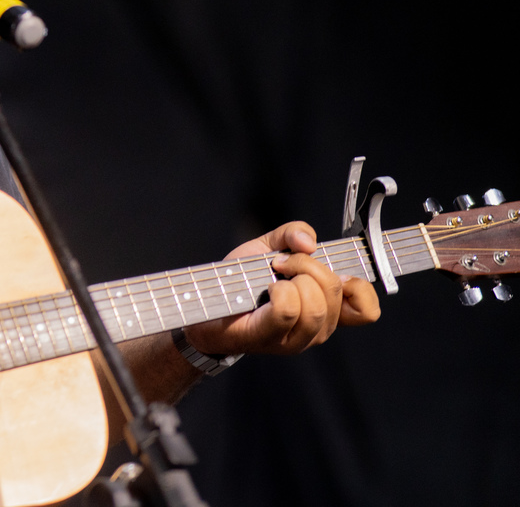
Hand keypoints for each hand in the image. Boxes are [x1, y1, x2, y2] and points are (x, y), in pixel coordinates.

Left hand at [183, 222, 379, 356]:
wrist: (204, 302)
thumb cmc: (239, 280)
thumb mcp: (268, 246)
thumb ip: (293, 233)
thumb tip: (309, 241)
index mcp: (325, 308)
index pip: (366, 311)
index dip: (360, 287)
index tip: (335, 270)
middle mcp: (316, 328)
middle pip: (335, 292)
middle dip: (308, 264)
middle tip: (282, 262)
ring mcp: (294, 338)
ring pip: (315, 304)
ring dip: (292, 277)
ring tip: (272, 274)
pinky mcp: (269, 337)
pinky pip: (287, 310)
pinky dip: (278, 290)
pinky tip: (266, 288)